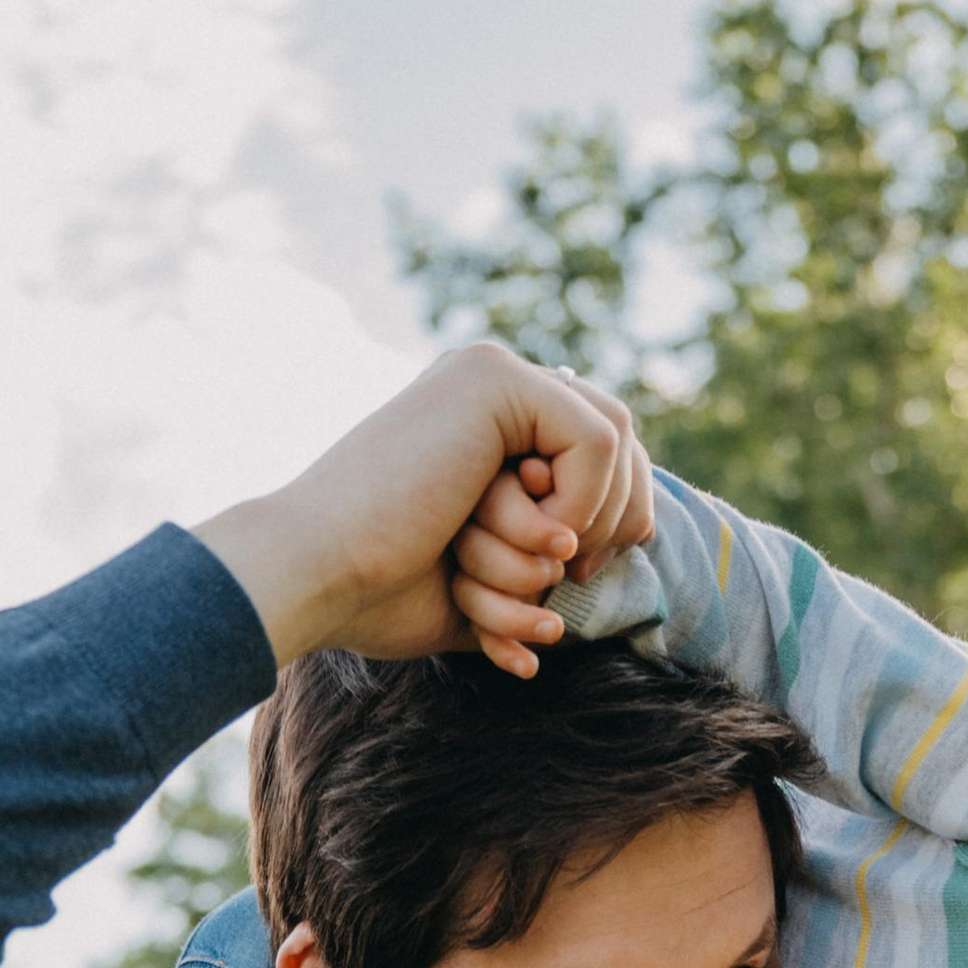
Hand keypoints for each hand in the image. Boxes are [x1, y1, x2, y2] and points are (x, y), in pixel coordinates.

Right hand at [189, 346, 644, 672]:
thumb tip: (644, 533)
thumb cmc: (389, 592)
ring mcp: (490, 375)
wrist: (323, 576)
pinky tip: (536, 538)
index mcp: (488, 429)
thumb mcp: (495, 574)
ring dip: (587, 526)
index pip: (605, 453)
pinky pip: (599, 441)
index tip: (577, 574)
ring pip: (615, 442)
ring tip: (533, 564)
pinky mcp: (492, 378)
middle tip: (569, 574)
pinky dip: (582, 507)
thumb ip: (553, 548)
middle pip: (622, 442)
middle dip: (615, 524)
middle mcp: (493, 390)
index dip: (618, 517)